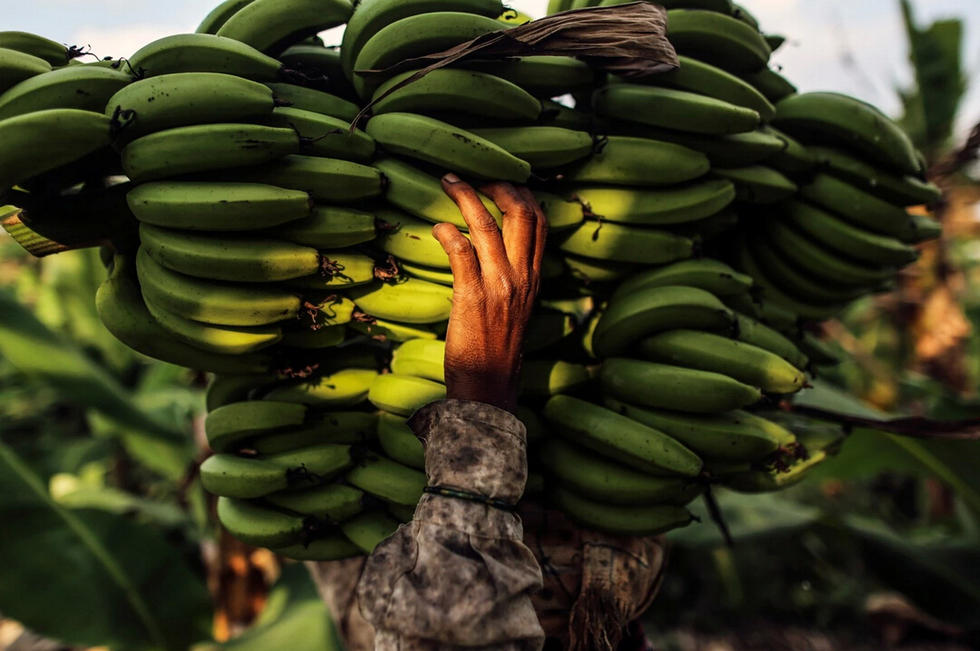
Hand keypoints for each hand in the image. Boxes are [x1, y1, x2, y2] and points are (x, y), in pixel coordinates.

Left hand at [432, 174, 547, 411]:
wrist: (489, 384)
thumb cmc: (497, 348)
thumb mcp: (519, 308)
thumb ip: (515, 277)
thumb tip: (497, 251)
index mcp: (534, 277)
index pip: (540, 222)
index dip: (522, 194)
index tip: (501, 181)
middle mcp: (522, 276)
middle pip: (521, 213)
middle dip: (497, 186)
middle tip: (472, 176)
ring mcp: (499, 285)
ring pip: (487, 225)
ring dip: (466, 197)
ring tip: (448, 183)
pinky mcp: (472, 296)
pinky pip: (460, 251)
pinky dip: (447, 233)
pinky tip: (437, 228)